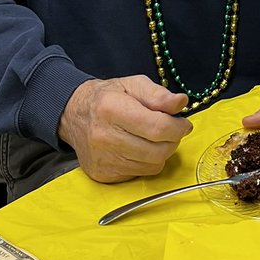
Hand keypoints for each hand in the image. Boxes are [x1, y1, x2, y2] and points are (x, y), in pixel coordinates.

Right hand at [57, 75, 191, 182]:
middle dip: (173, 140)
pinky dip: (147, 162)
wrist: (75, 115)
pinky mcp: (103, 174)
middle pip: (157, 150)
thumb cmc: (108, 97)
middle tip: (171, 130)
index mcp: (111, 109)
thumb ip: (159, 94)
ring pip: (152, 165)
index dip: (178, 127)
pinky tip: (140, 148)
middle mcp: (104, 137)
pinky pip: (140, 174)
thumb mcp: (134, 84)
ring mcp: (102, 159)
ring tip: (155, 138)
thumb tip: (181, 102)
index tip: (184, 124)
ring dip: (161, 152)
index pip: (157, 127)